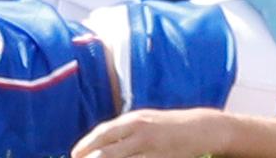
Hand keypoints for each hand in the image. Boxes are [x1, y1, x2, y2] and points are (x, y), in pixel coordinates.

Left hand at [70, 108, 224, 157]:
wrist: (201, 128)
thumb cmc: (169, 125)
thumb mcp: (145, 120)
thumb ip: (124, 130)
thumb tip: (99, 142)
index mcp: (134, 120)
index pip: (102, 133)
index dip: (85, 145)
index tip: (74, 154)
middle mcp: (139, 132)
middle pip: (105, 152)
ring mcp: (150, 148)